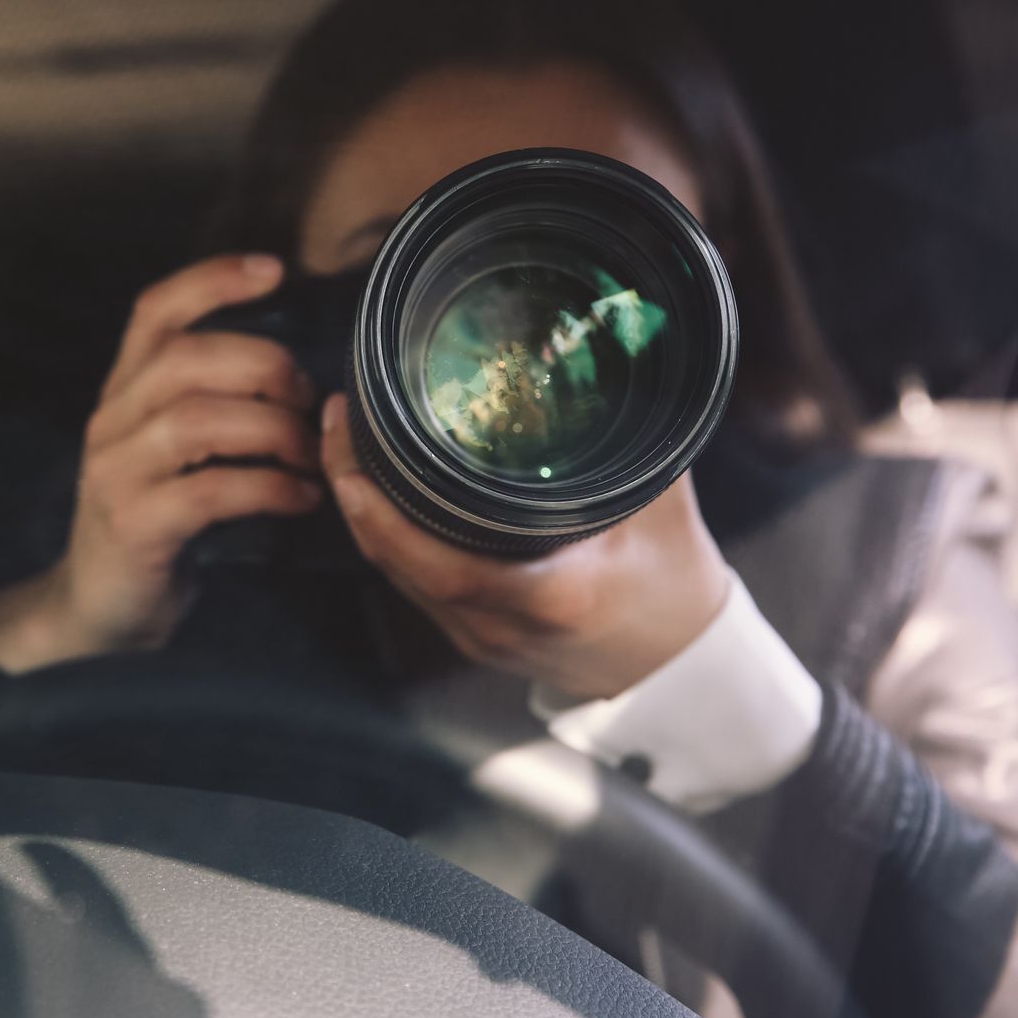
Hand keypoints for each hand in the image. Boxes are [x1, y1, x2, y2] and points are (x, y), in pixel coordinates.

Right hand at [0, 255, 323, 671]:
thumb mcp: (176, 454)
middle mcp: (110, 421)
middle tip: (311, 403)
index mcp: (124, 392)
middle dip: (264, 367)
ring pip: (196, 420)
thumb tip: (303, 379)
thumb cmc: (158, 524)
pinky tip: (301, 498)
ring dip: (272, 431)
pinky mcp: (133, 527)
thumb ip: (215, 406)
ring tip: (311, 456)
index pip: (154, 310)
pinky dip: (268, 488)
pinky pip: (209, 491)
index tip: (274, 269)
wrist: (98, 612)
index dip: (211, 280)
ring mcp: (115, 474)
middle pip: (185, 359)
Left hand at [320, 393, 728, 698]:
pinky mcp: (474, 639)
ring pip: (397, 575)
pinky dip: (388, 537)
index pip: (440, 563)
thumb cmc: (676, 584)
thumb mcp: (661, 501)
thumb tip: (614, 347)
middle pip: (399, 562)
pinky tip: (378, 490)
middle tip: (338, 421)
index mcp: (551, 594)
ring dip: (364, 513)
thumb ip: (632, 432)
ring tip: (347, 442)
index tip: (355, 451)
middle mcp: (502, 625)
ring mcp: (481, 639)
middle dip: (354, 492)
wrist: (680, 669)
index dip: (382, 513)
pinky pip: (412, 583)